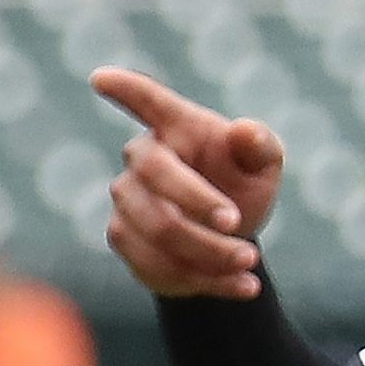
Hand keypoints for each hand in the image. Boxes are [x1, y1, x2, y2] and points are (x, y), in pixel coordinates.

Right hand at [92, 66, 284, 300]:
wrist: (230, 233)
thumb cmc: (242, 181)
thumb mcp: (263, 164)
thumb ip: (259, 147)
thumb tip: (244, 133)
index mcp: (176, 126)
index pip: (147, 101)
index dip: (125, 90)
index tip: (101, 79)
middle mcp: (141, 159)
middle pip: (155, 180)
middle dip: (200, 207)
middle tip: (240, 228)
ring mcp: (126, 200)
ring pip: (157, 231)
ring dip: (210, 252)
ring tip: (250, 263)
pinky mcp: (126, 239)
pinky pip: (156, 265)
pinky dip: (206, 281)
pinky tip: (242, 286)